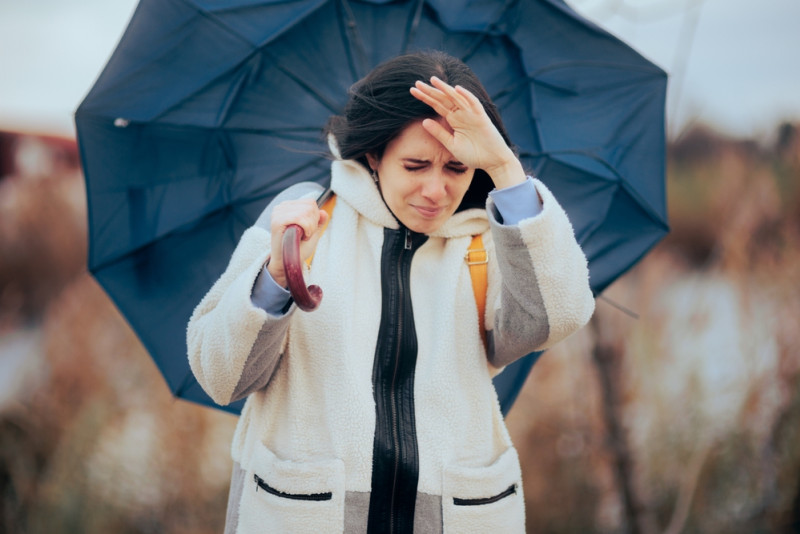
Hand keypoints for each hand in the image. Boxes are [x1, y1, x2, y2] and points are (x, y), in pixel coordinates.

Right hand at [267, 199, 328, 287]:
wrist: (287, 263)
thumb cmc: (299, 249)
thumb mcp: (312, 233)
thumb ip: (318, 221)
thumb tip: (323, 212)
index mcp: (288, 207)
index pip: (310, 202)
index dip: (315, 217)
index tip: (308, 230)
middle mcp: (281, 207)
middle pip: (310, 206)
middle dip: (313, 223)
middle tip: (305, 235)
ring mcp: (277, 213)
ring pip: (306, 211)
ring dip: (310, 227)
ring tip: (302, 236)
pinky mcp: (277, 221)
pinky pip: (300, 217)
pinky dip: (306, 228)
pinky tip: (301, 236)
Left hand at [410, 76, 524, 188]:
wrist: (493, 162)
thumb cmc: (474, 155)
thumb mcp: (452, 145)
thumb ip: (439, 133)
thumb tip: (423, 121)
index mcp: (453, 120)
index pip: (437, 105)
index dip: (426, 98)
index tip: (412, 91)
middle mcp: (461, 114)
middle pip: (444, 99)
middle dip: (431, 91)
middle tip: (416, 83)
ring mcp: (471, 114)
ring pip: (456, 98)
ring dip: (445, 89)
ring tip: (432, 80)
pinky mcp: (481, 117)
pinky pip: (474, 103)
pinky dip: (466, 95)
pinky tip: (456, 88)